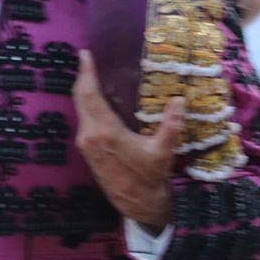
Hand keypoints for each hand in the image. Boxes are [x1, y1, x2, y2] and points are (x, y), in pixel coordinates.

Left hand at [73, 51, 182, 233]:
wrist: (137, 205)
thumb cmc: (150, 178)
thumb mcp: (163, 152)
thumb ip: (171, 126)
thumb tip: (178, 100)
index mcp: (105, 131)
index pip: (90, 95)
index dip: (86, 73)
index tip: (85, 54)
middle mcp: (89, 135)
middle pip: (80, 98)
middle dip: (83, 77)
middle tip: (88, 59)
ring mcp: (86, 144)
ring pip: (81, 109)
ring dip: (85, 91)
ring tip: (93, 75)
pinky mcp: (87, 150)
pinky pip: (84, 119)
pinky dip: (88, 105)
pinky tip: (97, 100)